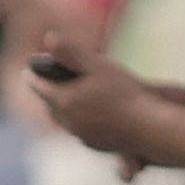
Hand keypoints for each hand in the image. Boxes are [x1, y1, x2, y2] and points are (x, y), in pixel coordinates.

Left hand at [29, 39, 184, 165]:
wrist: (153, 128)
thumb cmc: (127, 94)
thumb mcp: (99, 65)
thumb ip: (72, 52)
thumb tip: (49, 38)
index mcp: (63, 101)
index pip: (37, 86)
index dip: (34, 74)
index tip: (31, 67)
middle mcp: (67, 122)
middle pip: (50, 104)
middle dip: (51, 90)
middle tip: (55, 79)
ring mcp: (82, 136)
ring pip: (65, 119)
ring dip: (66, 106)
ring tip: (74, 95)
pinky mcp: (97, 146)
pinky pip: (81, 130)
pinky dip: (82, 120)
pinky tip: (96, 113)